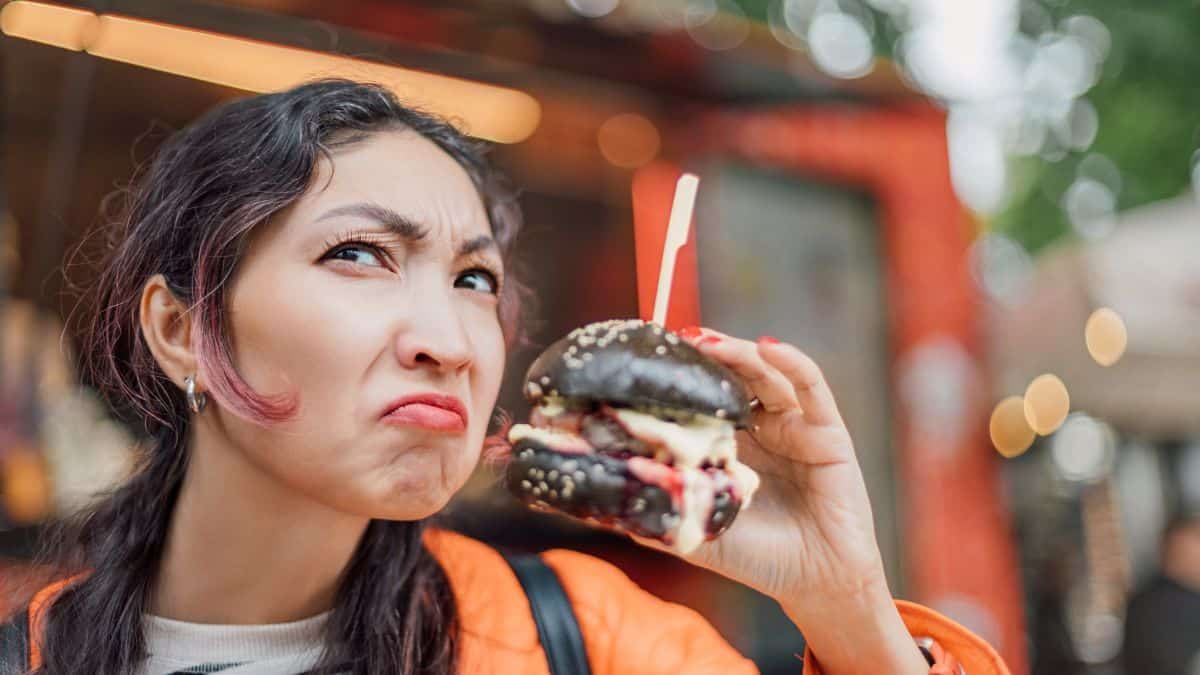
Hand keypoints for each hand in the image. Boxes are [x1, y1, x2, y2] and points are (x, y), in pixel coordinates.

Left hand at [631, 327, 926, 674]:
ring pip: (765, 374)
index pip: (701, 397)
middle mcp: (761, 428)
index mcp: (729, 445)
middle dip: (705, 355)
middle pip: (731, 376)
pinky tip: (770, 348)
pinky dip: (792, 362)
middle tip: (675, 341)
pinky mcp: (827, 431)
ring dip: (738, 353)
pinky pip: (811, 387)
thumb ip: (656, 504)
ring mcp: (794, 426)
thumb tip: (594, 492)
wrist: (814, 584)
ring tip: (709, 341)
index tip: (647, 360)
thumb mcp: (694, 526)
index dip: (680, 376)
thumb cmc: (755, 557)